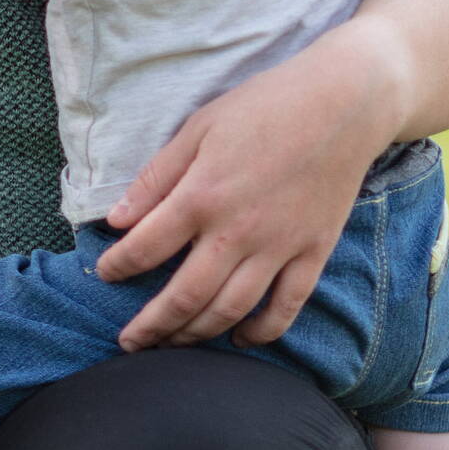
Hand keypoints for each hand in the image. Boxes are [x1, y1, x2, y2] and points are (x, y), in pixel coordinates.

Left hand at [94, 18, 411, 349]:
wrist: (344, 104)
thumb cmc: (264, 108)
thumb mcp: (198, 129)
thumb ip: (156, 179)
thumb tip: (116, 220)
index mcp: (201, 196)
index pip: (144, 249)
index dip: (117, 268)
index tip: (105, 274)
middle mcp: (237, 231)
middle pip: (184, 297)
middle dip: (151, 326)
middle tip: (129, 343)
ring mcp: (279, 247)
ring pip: (229, 310)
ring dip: (195, 335)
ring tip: (172, 345)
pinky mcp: (313, 253)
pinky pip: (286, 307)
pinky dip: (261, 331)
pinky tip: (239, 338)